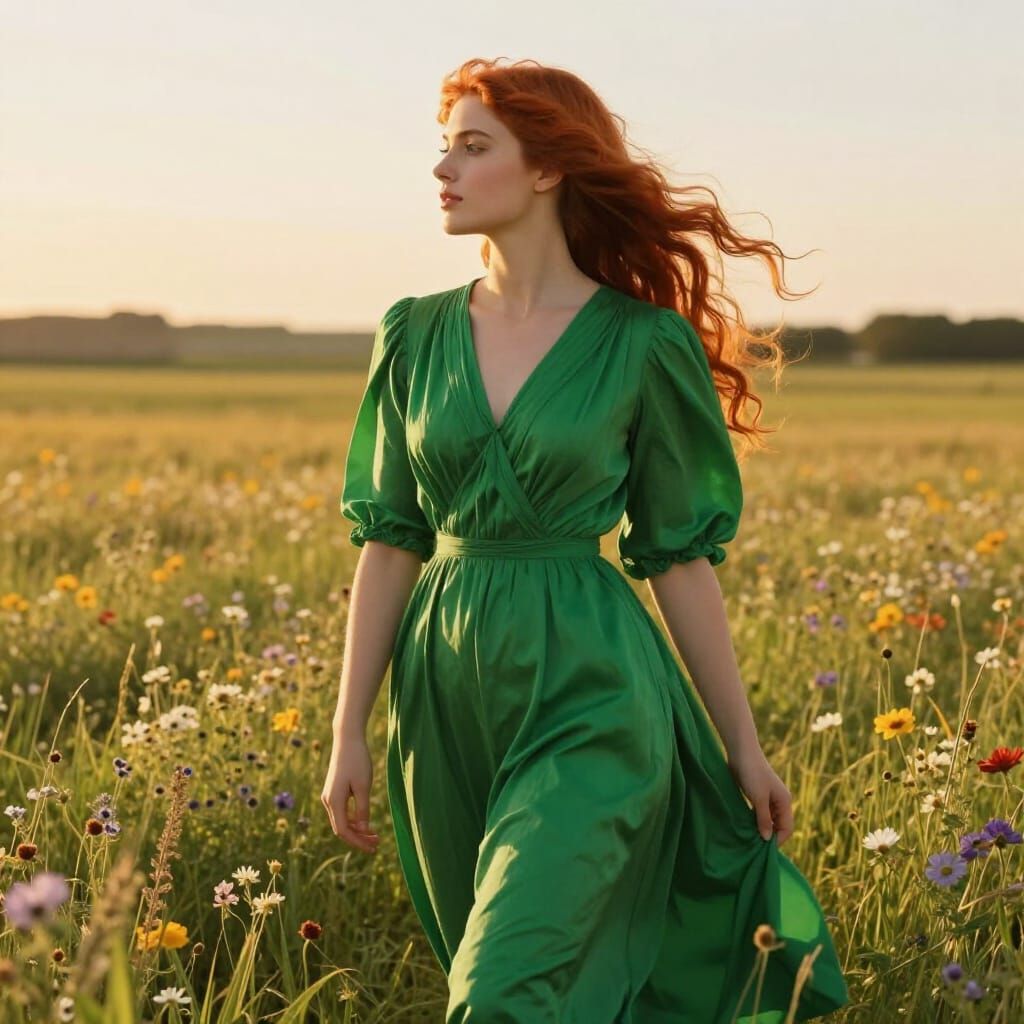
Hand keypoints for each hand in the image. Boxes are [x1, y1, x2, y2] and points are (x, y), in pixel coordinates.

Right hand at [320, 733, 380, 854]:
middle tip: (377, 843)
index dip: (358, 842)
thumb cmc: (357, 760)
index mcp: (334, 801)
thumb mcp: (363, 786)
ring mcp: (329, 796)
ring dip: (357, 829)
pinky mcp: (333, 790)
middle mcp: (328, 801)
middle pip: (341, 828)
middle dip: (358, 838)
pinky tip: (365, 822)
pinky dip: (353, 819)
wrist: (347, 739)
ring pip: (341, 821)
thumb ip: (362, 809)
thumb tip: (363, 829)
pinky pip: (341, 812)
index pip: (343, 831)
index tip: (373, 847)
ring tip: (374, 835)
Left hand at [727, 748, 794, 846]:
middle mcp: (779, 801)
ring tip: (749, 838)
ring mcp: (768, 798)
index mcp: (784, 801)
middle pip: (778, 825)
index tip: (763, 849)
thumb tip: (767, 838)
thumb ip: (763, 819)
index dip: (778, 840)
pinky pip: (759, 813)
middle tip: (755, 846)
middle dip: (769, 835)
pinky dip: (755, 820)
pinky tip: (746, 826)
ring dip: (761, 828)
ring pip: (768, 819)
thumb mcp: (758, 798)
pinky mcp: (757, 795)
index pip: (787, 828)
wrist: (741, 752)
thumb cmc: (752, 773)